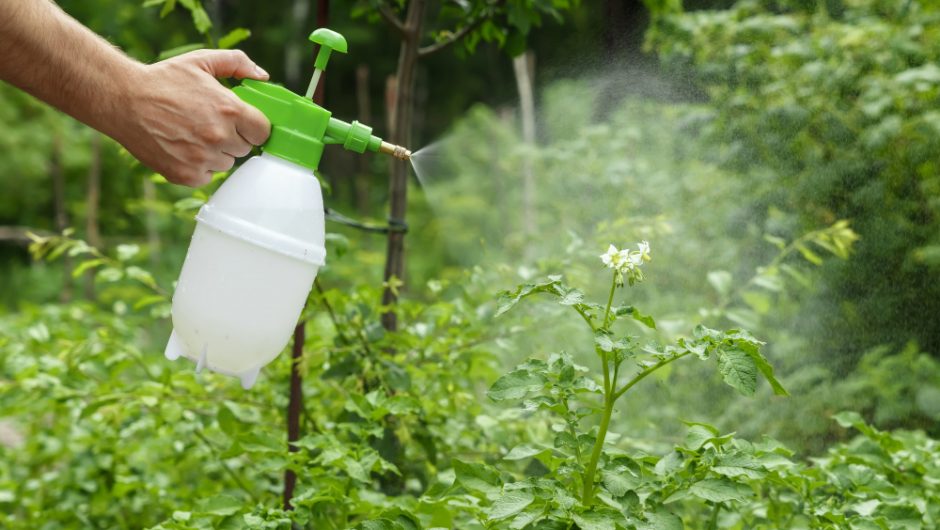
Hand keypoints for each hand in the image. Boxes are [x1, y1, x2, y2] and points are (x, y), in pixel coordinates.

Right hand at [116, 50, 271, 186]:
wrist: (123, 99)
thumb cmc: (163, 80)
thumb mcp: (201, 61)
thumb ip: (236, 63)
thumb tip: (262, 76)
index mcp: (230, 110)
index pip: (263, 132)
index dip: (252, 126)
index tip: (242, 122)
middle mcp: (219, 137)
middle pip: (244, 148)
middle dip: (232, 137)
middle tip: (210, 124)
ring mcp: (202, 158)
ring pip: (225, 163)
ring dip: (215, 152)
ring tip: (193, 134)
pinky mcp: (185, 174)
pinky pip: (207, 176)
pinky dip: (199, 166)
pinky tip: (183, 148)